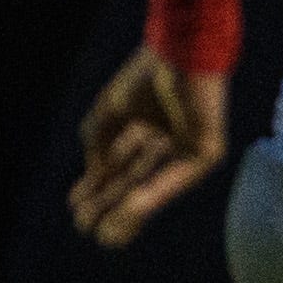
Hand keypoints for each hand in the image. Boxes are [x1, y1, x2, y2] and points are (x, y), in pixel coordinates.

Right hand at [71, 47, 229, 247]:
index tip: (75, 209)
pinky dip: (150, 196)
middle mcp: (170, 140)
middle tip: (84, 226)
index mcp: (150, 127)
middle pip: (134, 180)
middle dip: (107, 203)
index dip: (98, 188)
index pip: (121, 166)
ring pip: (152, 186)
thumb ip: (100, 143)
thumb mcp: (112, 113)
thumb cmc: (147, 75)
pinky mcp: (206, 152)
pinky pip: (174, 181)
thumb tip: (93, 177)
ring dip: (126, 211)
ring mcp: (189, 147)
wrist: (180, 51)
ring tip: (102, 231)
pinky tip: (127, 211)